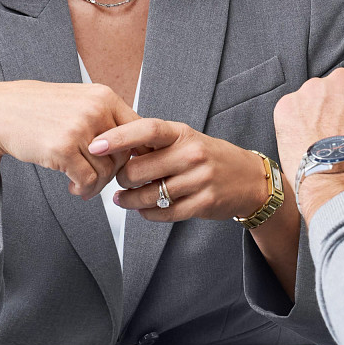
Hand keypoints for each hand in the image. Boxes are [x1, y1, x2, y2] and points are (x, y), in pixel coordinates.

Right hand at [0, 80, 134, 194]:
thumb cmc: (38, 110)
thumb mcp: (77, 102)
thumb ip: (105, 119)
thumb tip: (136, 148)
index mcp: (103, 96)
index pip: (140, 130)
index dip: (136, 153)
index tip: (125, 166)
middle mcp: (95, 109)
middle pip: (124, 154)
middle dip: (113, 173)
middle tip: (98, 179)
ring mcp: (79, 128)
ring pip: (107, 171)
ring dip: (97, 185)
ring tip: (82, 185)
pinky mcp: (62, 148)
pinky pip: (89, 181)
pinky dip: (85, 191)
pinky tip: (74, 189)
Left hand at [87, 119, 273, 221]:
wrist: (248, 179)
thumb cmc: (208, 156)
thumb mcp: (185, 140)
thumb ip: (154, 143)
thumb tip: (113, 147)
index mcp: (183, 133)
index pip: (145, 130)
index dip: (117, 137)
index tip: (94, 145)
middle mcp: (192, 154)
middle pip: (138, 170)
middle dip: (122, 178)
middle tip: (121, 180)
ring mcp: (199, 180)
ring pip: (148, 196)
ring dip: (129, 200)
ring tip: (123, 198)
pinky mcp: (203, 204)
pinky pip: (163, 213)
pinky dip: (147, 213)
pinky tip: (144, 209)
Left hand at [273, 69, 343, 220]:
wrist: (343, 190)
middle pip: (342, 91)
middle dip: (341, 110)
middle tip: (341, 139)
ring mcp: (313, 90)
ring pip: (315, 100)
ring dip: (317, 117)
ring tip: (322, 146)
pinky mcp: (288, 105)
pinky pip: (292, 112)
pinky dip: (295, 127)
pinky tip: (305, 147)